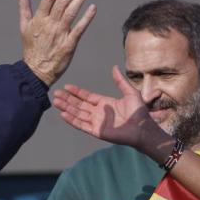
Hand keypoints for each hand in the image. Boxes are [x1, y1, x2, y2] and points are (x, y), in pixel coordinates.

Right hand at [18, 0, 96, 85]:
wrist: (36, 71)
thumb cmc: (31, 48)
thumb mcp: (24, 26)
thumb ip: (24, 7)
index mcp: (39, 19)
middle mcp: (49, 25)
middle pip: (62, 1)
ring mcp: (59, 34)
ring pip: (71, 12)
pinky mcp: (69, 45)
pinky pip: (79, 29)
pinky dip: (86, 18)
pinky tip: (93, 7)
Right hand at [53, 66, 168, 151]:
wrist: (143, 128)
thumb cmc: (139, 112)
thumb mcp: (130, 92)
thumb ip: (120, 81)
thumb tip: (114, 67)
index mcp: (105, 103)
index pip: (86, 96)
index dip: (76, 92)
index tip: (66, 87)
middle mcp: (99, 113)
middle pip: (79, 105)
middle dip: (67, 99)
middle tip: (56, 93)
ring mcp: (97, 123)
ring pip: (78, 114)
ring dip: (67, 108)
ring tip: (56, 102)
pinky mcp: (97, 131)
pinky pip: (82, 125)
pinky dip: (72, 120)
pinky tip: (63, 114)